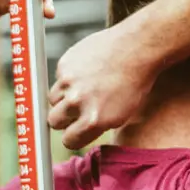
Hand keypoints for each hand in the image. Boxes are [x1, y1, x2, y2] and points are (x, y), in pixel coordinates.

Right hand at [48, 23, 158, 150]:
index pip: (68, 140)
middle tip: (77, 110)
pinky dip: (67, 79)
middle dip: (64, 118)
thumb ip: (94, 126)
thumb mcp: (119, 115)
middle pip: (54, 121)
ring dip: (63, 98)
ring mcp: (68, 82)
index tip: (77, 130)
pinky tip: (85, 73)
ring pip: (53, 100)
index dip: (73, 135)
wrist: (136, 49)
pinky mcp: (64, 65)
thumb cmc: (133, 83)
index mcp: (93, 120)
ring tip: (82, 89)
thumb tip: (76, 132)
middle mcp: (78, 102)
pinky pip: (58, 79)